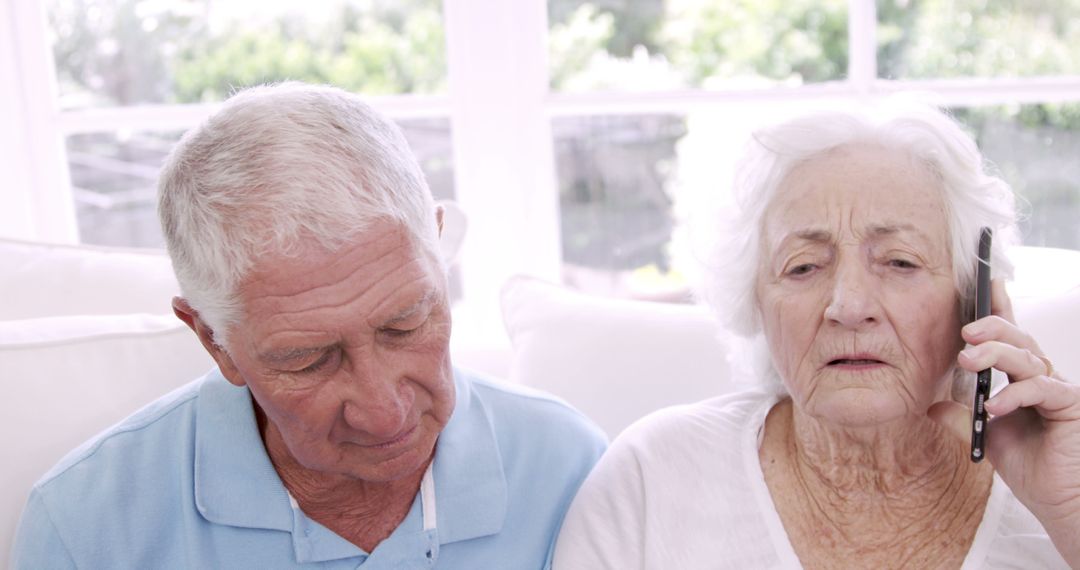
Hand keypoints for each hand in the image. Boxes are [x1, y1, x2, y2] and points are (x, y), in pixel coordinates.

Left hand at [929, 278, 1079, 565]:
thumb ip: (960, 418)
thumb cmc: (1031, 468)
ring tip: (967, 360)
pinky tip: (994, 406)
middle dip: (990, 329)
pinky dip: (1015, 394)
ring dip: (995, 355)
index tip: (986, 281)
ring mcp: (1057, 389)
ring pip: (1026, 357)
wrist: (1060, 500)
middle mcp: (1042, 377)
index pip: (1009, 337)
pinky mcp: (1069, 405)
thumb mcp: (985, 438)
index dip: (999, 308)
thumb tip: (930, 405)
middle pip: (1017, 339)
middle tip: (964, 333)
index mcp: (1021, 379)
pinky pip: (1041, 389)